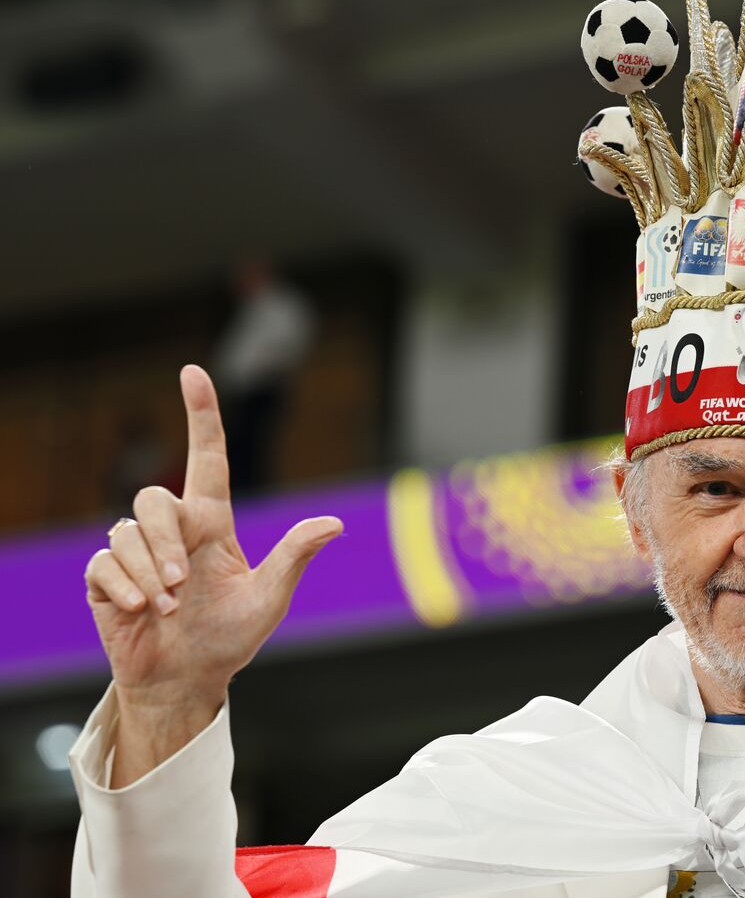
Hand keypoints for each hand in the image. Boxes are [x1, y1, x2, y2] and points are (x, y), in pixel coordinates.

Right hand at [84, 365, 340, 782]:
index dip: (202, 414)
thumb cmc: (232, 637)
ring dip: (150, 572)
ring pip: (126, 533)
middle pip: (152, 498)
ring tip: (168, 608)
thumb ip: (294, 557)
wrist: (188, 680)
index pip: (208, 458)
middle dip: (165, 542)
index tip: (194, 371)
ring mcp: (136, 553)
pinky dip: (125, 588)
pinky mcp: (106, 578)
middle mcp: (173, 530)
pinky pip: (104, 564)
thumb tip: (334, 523)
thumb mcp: (270, 598)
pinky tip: (141, 612)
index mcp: (212, 524)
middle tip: (183, 587)